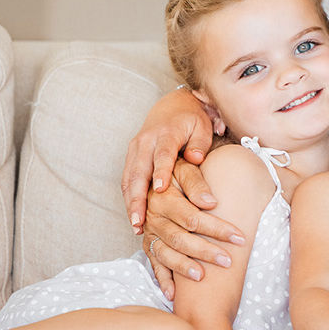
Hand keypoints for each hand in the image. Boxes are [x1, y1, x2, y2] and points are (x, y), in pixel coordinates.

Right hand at [121, 87, 217, 233]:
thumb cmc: (192, 119)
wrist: (173, 105)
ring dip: (130, 202)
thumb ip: (200, 143)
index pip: (162, 154)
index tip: (160, 190)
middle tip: (139, 220)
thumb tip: (195, 158)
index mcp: (166, 133)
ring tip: (136, 225)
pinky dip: (128, 198)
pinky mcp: (131, 155)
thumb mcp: (202, 127)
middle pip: (139, 171)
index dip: (160, 171)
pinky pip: (127, 178)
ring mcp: (136, 148)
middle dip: (137, 197)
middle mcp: (146, 141)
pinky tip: (134, 216)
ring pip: (129, 178)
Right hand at [142, 157, 245, 299]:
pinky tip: (173, 295)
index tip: (239, 236)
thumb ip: (196, 181)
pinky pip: (154, 264)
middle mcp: (154, 217)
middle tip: (228, 261)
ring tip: (203, 277)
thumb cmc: (177, 169)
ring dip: (184, 267)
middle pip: (180, 238)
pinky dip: (162, 280)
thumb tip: (211, 202)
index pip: (192, 218)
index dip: (216, 228)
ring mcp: (150, 233)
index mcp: (163, 197)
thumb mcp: (185, 166)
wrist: (155, 171)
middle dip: (205, 251)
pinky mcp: (147, 244)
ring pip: (166, 254)